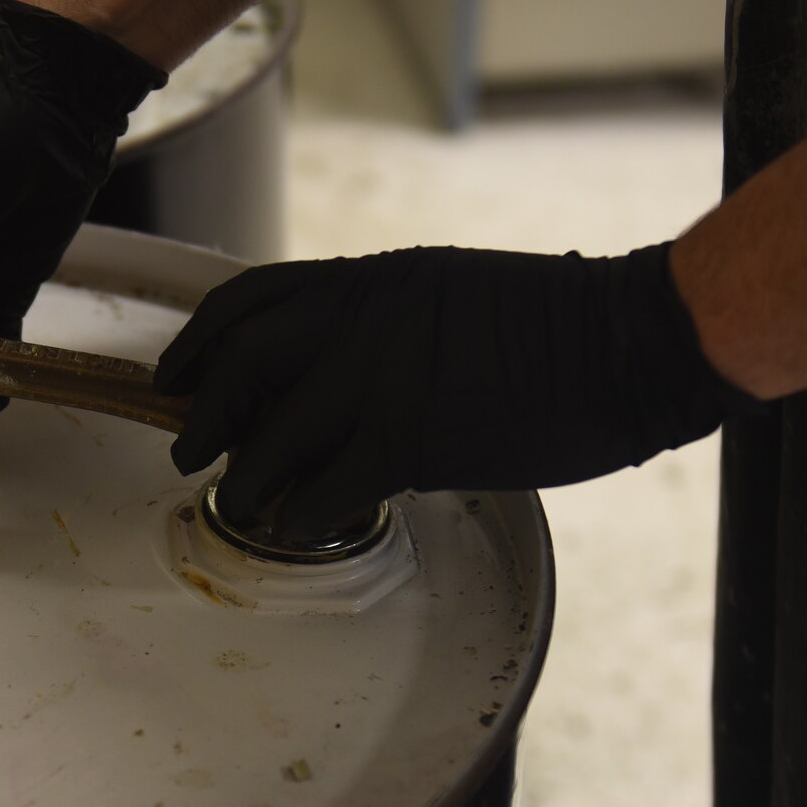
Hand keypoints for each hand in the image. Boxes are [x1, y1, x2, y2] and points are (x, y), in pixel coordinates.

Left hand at [156, 244, 762, 536]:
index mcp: (371, 278)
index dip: (198, 342)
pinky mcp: (409, 441)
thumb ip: (386, 320)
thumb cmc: (562, 322)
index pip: (251, 298)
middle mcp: (360, 319)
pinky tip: (298, 528)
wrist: (629, 340)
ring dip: (243, 480)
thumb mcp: (452, 292)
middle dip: (201, 413)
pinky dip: (296, 516)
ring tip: (243, 503)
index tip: (177, 375)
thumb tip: (337, 369)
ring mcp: (380, 379)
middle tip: (188, 451)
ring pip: (268, 437)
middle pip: (240, 363)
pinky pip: (320, 491)